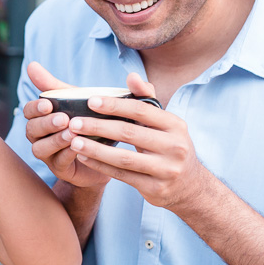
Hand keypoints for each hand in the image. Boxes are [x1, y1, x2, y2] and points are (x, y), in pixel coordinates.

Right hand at [23, 62, 110, 189]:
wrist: (108, 147)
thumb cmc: (87, 119)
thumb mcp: (74, 99)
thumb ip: (53, 85)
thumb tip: (31, 64)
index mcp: (41, 117)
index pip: (29, 111)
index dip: (35, 108)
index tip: (48, 104)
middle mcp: (40, 136)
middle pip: (31, 130)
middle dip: (46, 124)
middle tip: (62, 118)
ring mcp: (48, 154)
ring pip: (40, 149)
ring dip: (55, 140)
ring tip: (71, 133)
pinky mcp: (61, 169)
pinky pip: (58, 162)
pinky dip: (67, 153)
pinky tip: (79, 146)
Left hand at [66, 73, 208, 211]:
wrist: (189, 186)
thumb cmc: (169, 146)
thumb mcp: (165, 123)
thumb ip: (146, 99)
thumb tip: (132, 75)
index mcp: (175, 125)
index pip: (141, 110)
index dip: (115, 105)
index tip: (90, 101)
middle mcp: (174, 147)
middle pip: (129, 133)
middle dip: (98, 126)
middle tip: (74, 123)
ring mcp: (166, 170)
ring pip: (123, 158)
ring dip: (95, 149)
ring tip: (74, 141)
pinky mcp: (155, 189)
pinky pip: (122, 176)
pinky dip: (100, 166)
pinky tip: (83, 157)